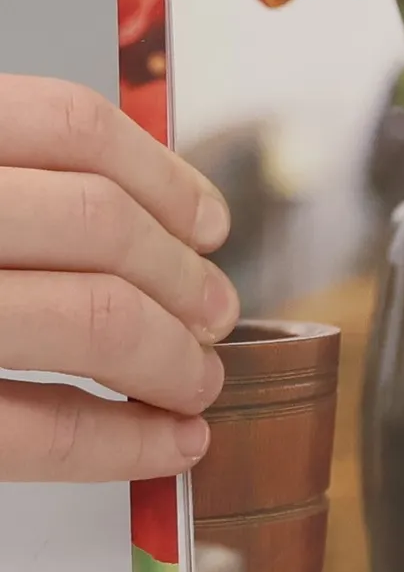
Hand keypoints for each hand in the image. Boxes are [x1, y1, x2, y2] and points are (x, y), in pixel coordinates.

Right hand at [0, 76, 237, 480]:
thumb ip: (11, 188)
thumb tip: (145, 221)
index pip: (69, 125)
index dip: (163, 180)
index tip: (211, 226)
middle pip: (98, 221)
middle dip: (184, 279)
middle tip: (215, 319)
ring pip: (92, 318)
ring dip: (173, 360)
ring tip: (197, 385)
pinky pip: (35, 432)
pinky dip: (121, 445)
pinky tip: (164, 446)